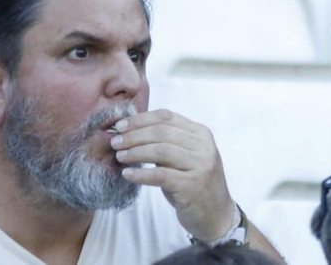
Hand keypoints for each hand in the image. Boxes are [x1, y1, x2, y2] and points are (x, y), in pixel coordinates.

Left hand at [112, 109, 238, 242]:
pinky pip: (161, 175)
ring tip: (119, 157)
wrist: (215, 214)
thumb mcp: (185, 158)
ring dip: (136, 152)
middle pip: (162, 132)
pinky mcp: (192, 185)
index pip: (167, 117)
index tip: (120, 125)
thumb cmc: (194, 184)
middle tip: (115, 142)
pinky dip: (141, 174)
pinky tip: (127, 174)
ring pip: (161, 151)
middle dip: (134, 135)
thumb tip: (131, 133)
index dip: (140, 119)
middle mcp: (203, 146)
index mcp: (201, 133)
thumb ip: (167, 144)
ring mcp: (200, 165)